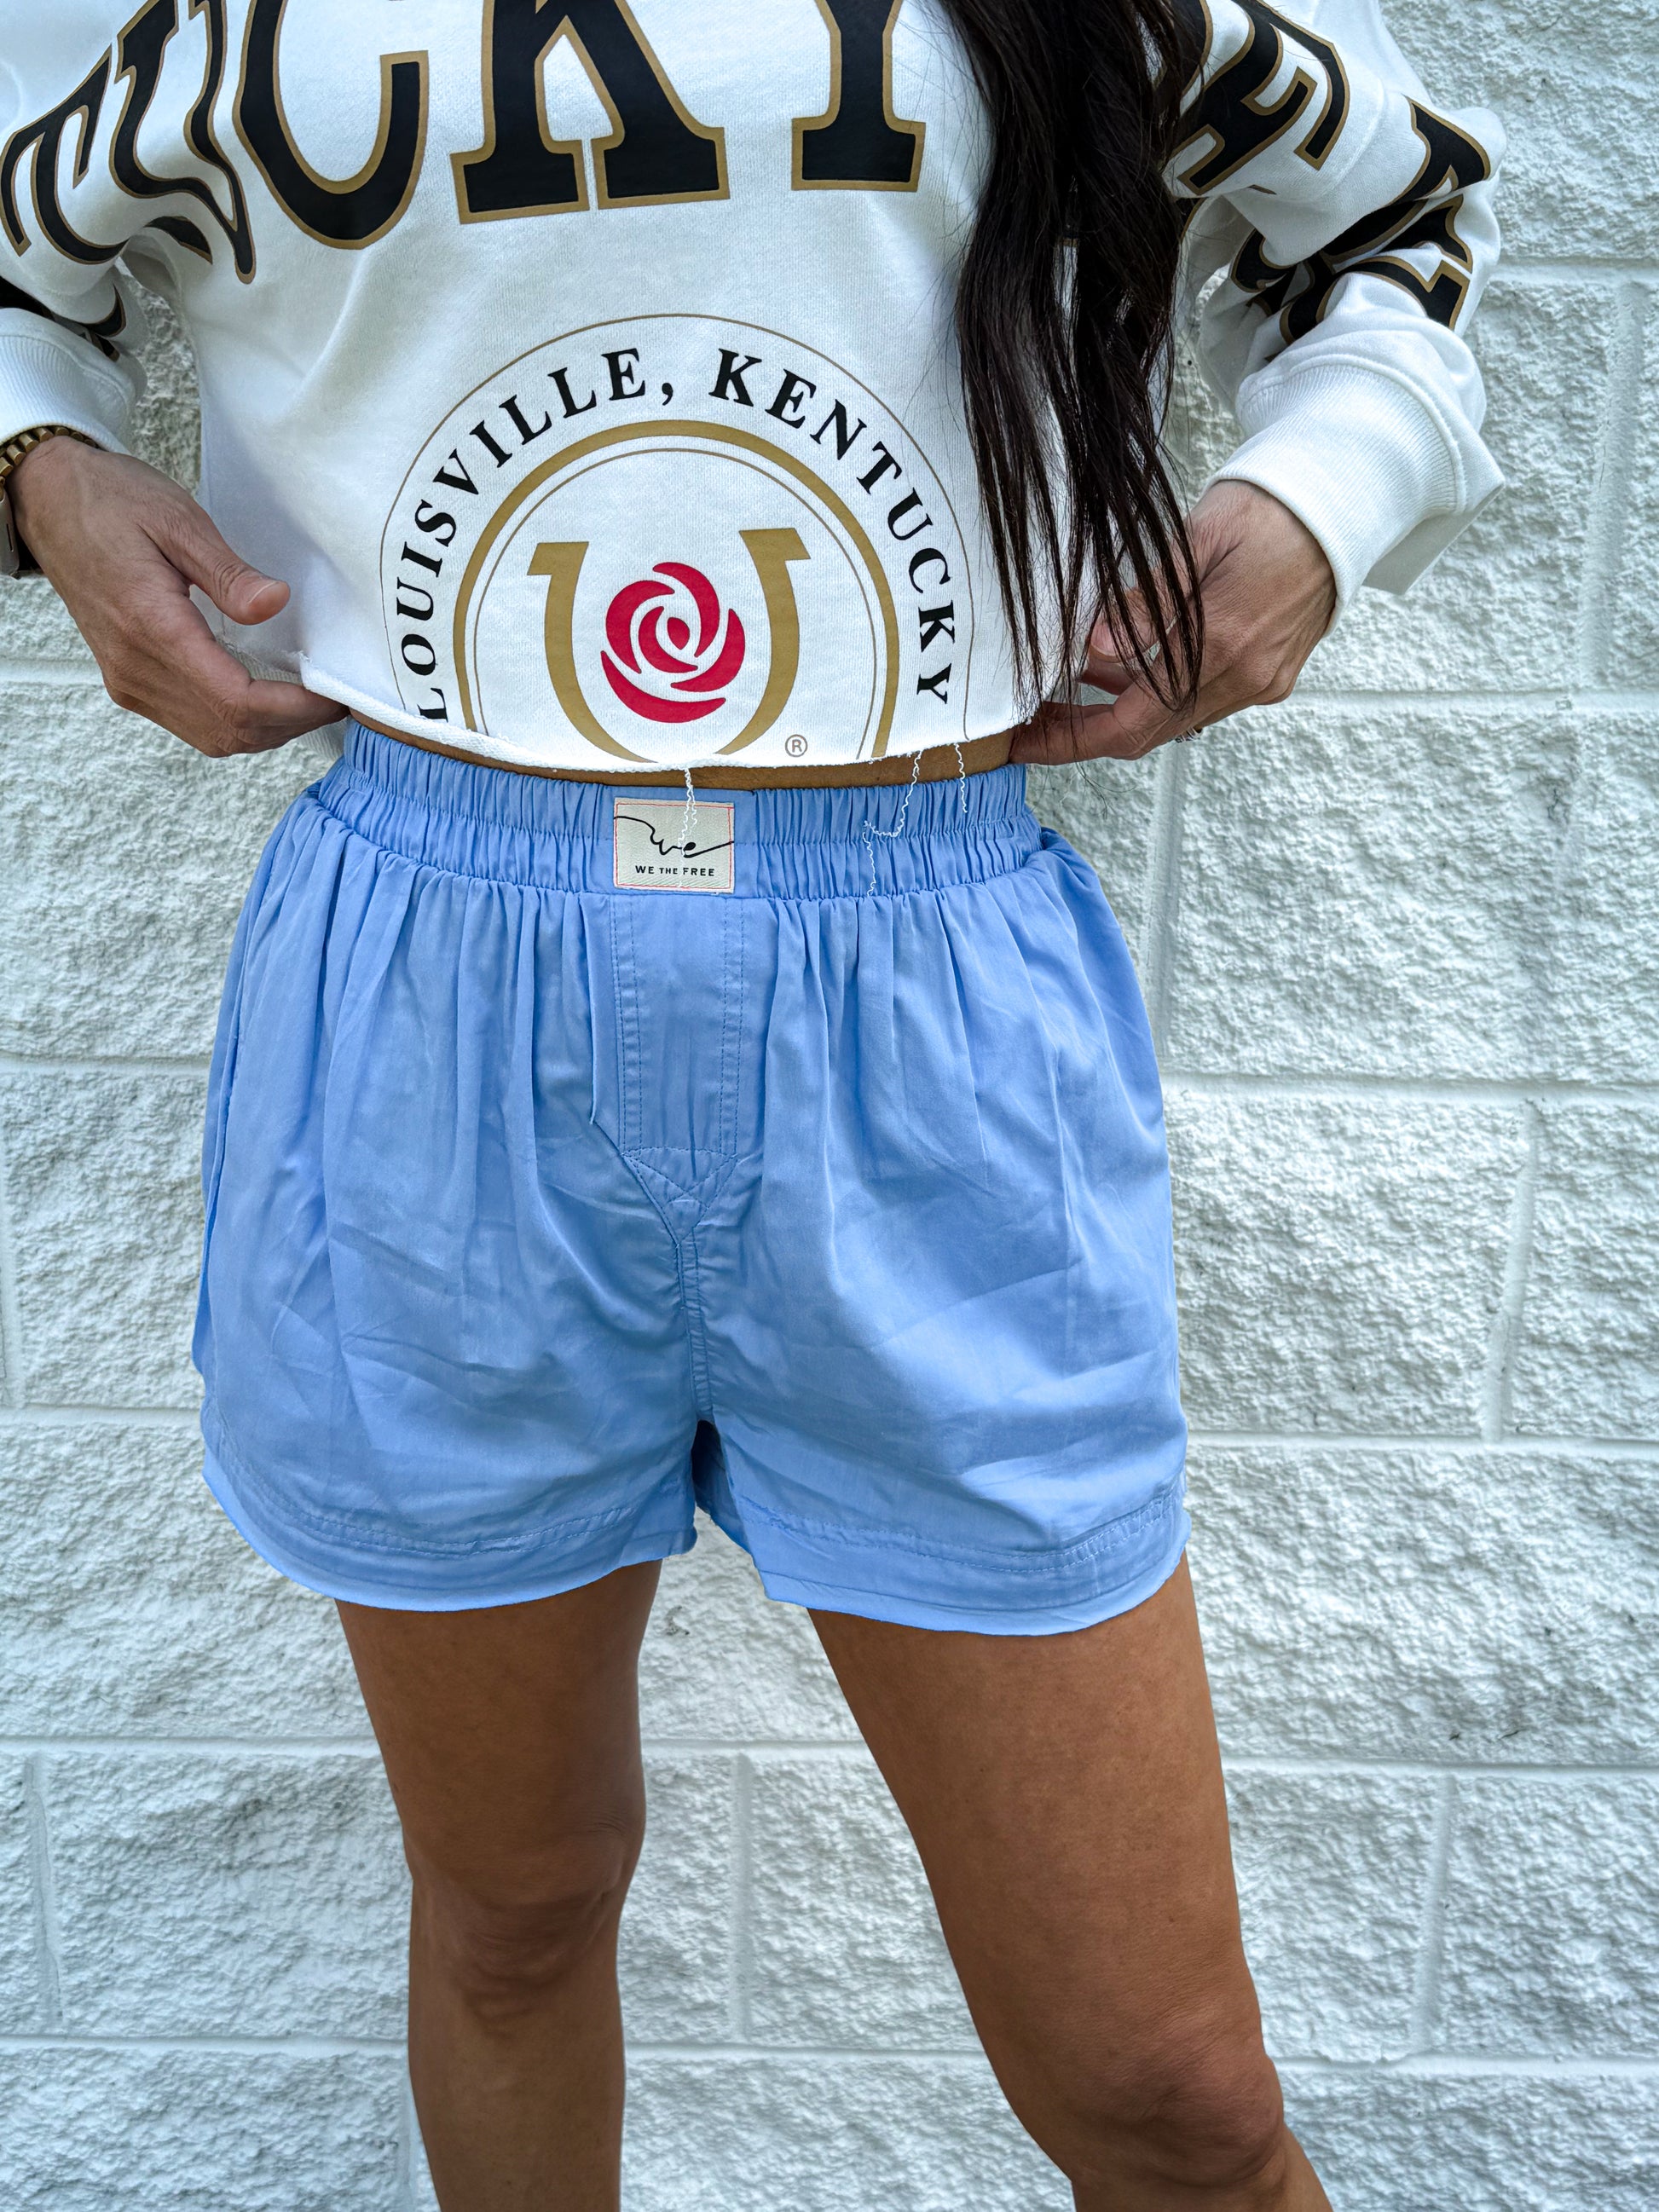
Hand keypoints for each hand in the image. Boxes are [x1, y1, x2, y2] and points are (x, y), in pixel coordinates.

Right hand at [9, 436, 340, 756]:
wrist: (48, 500)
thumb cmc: (109, 502)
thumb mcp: (178, 520)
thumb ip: (229, 573)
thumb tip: (275, 603)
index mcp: (151, 628)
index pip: (237, 702)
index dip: (294, 710)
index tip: (333, 696)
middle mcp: (136, 668)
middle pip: (230, 731)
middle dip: (290, 724)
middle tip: (332, 700)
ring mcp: (128, 680)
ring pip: (214, 738)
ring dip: (266, 729)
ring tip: (306, 700)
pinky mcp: (128, 681)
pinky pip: (193, 723)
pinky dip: (237, 721)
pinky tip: (265, 696)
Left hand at [1010, 479, 1337, 763]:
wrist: (1345, 500)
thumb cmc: (1271, 506)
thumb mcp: (1196, 542)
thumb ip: (1145, 602)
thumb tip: (1095, 648)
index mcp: (1220, 646)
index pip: (1128, 723)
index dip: (1068, 739)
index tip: (1024, 740)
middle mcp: (1245, 677)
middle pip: (1147, 733)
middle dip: (1083, 730)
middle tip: (1031, 717)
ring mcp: (1262, 681)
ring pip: (1173, 718)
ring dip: (1119, 708)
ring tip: (1066, 684)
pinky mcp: (1272, 673)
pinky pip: (1201, 700)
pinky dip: (1156, 691)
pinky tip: (1121, 667)